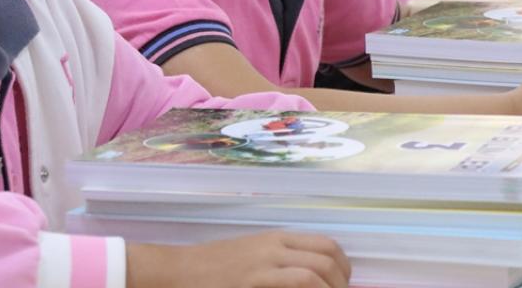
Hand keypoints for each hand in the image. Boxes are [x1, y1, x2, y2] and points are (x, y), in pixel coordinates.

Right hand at [128, 230, 350, 287]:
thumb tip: (307, 277)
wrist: (178, 270)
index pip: (327, 245)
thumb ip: (277, 263)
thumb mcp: (250, 258)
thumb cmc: (212, 269)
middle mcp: (275, 245)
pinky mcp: (255, 278)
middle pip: (329, 256)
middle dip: (342, 282)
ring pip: (318, 270)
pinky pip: (300, 281)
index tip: (342, 286)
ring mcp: (265, 261)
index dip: (343, 267)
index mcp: (276, 238)